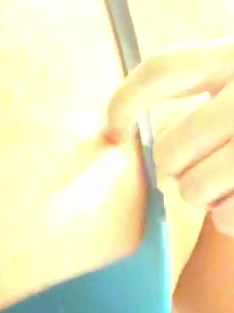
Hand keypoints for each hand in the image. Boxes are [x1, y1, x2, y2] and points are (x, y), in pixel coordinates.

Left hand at [105, 36, 233, 235]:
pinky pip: (223, 217)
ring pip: (193, 189)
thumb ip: (196, 81)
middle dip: (177, 166)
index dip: (126, 102)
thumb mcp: (231, 85)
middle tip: (201, 161)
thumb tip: (118, 128)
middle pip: (169, 151)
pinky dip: (227, 216)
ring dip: (203, 194)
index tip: (114, 130)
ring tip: (226, 179)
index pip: (163, 72)